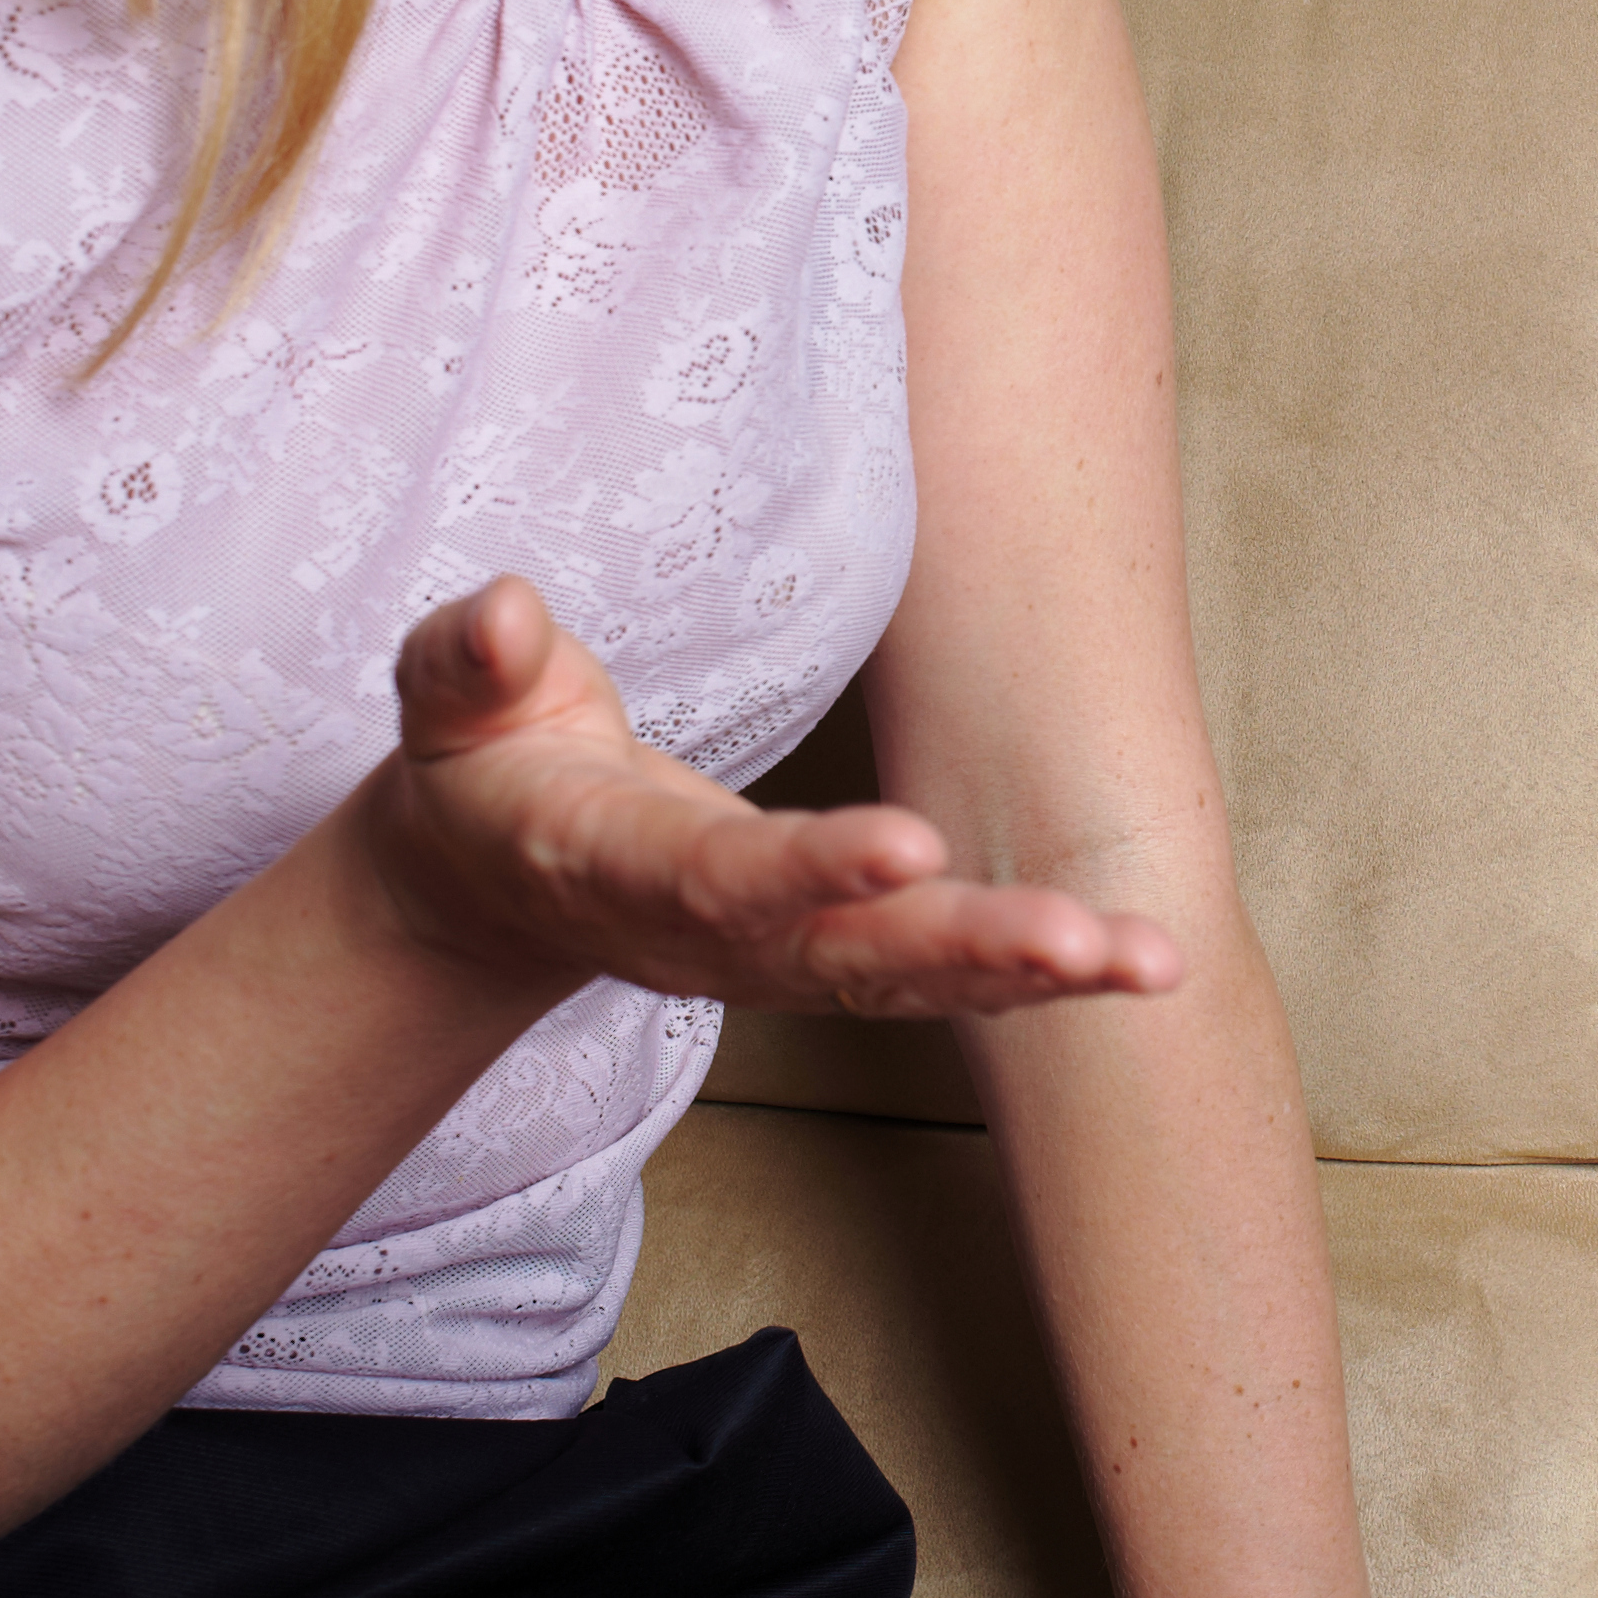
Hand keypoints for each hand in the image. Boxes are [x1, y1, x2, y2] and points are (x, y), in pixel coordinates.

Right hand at [347, 578, 1185, 1017]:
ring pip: (908, 984)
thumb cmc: (486, 765)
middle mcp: (707, 936)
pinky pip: (933, 980)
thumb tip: (501, 613)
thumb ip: (469, 662)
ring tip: (1148, 961)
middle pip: (843, 958)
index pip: (720, 875)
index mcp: (613, 867)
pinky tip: (1138, 962)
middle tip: (1081, 941)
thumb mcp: (450, 704)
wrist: (488, 883)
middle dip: (964, 949)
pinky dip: (1037, 977)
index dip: (808, 870)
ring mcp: (769, 962)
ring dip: (1031, 975)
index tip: (909, 848)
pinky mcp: (819, 961)